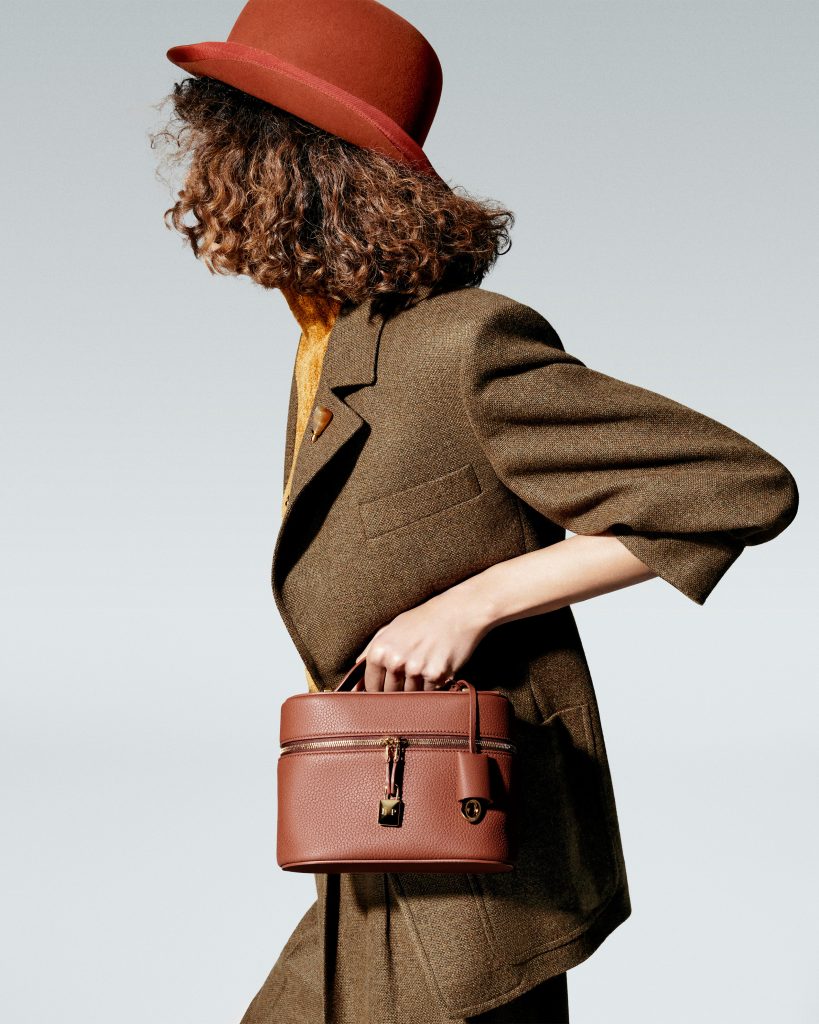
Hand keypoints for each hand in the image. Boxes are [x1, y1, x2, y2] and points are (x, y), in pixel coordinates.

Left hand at [353, 582, 493, 691]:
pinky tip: (436, 669)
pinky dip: (432, 687)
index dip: (378, 690)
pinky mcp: (436, 675)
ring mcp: (415, 669)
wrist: (459, 612)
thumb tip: (356, 670)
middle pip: (389, 694)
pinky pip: (428, 693)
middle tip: (410, 678)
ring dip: (415, 690)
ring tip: (424, 670)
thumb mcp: (392, 627)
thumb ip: (371, 649)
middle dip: (397, 691)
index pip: (371, 686)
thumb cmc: (424, 618)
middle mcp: (395, 660)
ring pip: (409, 696)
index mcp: (380, 649)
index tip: (386, 689)